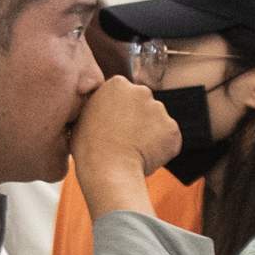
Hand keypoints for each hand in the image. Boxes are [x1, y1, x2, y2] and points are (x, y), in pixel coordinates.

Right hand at [68, 77, 181, 195]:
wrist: (108, 170)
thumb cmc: (88, 149)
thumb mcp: (81, 118)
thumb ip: (97, 107)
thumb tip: (99, 111)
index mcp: (117, 84)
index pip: (124, 95)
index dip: (119, 113)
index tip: (112, 127)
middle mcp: (141, 91)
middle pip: (143, 105)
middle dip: (138, 120)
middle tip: (124, 141)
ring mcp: (159, 109)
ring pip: (157, 122)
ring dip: (150, 134)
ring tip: (133, 152)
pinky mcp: (172, 129)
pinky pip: (168, 139)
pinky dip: (161, 149)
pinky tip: (146, 159)